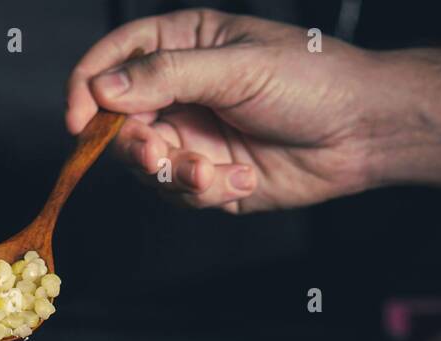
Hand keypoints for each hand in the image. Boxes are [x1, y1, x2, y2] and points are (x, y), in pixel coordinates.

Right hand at [65, 8, 396, 212]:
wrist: (362, 132)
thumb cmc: (311, 80)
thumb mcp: (236, 66)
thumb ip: (167, 75)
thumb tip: (104, 88)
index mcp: (181, 45)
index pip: (112, 61)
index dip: (86, 88)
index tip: (77, 121)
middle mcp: (180, 92)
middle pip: (119, 123)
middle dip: (136, 146)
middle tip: (157, 155)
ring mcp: (194, 137)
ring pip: (147, 167)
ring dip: (174, 176)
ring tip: (211, 174)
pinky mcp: (211, 180)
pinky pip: (181, 195)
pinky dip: (205, 194)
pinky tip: (242, 181)